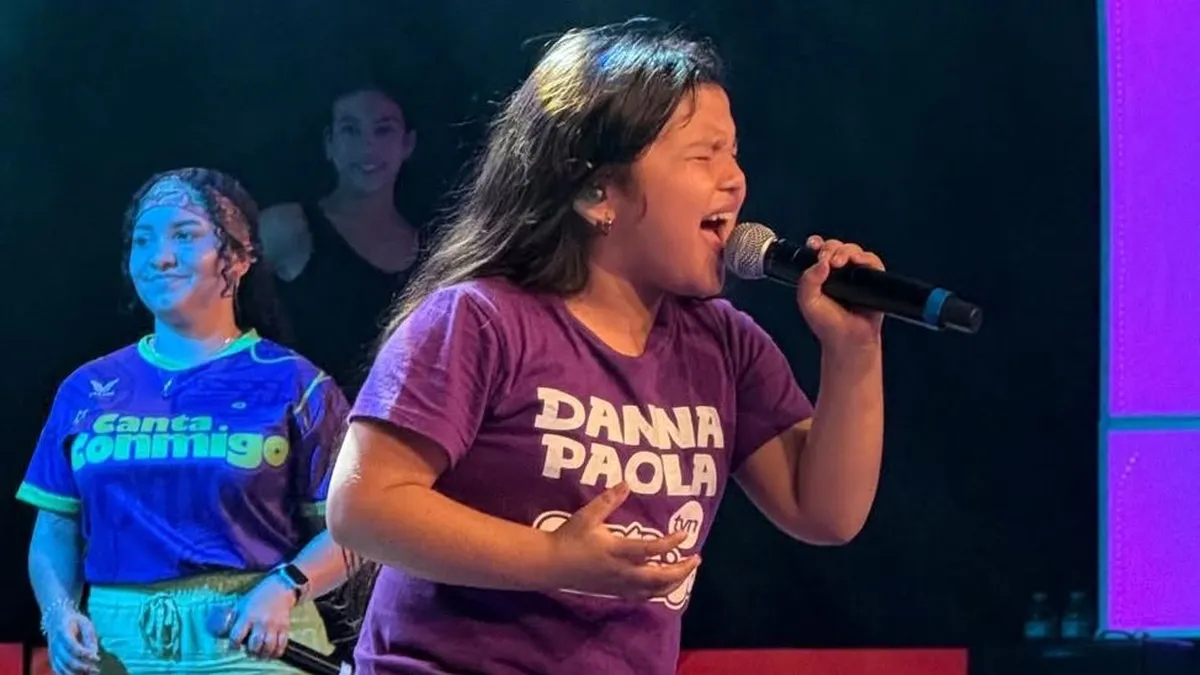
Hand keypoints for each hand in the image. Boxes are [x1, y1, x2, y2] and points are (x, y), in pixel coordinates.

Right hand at [45, 607, 99, 674]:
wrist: (56, 619)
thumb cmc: (74, 621)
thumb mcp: (85, 623)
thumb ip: (90, 638)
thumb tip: (94, 654)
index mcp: (63, 632)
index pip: (73, 646)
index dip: (85, 654)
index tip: (97, 658)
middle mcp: (55, 644)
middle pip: (67, 660)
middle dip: (83, 667)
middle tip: (96, 669)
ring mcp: (52, 653)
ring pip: (62, 668)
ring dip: (76, 674)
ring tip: (90, 673)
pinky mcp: (52, 658)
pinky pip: (58, 670)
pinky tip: (80, 674)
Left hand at [228, 574, 296, 659]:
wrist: (280, 588)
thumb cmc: (257, 597)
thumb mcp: (241, 605)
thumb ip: (231, 619)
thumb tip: (220, 633)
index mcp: (248, 616)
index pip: (236, 637)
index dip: (233, 645)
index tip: (234, 646)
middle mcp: (261, 622)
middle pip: (254, 646)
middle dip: (250, 652)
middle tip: (249, 650)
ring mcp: (274, 626)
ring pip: (268, 648)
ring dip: (262, 654)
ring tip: (259, 653)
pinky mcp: (285, 627)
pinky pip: (281, 645)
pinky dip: (276, 652)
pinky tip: (271, 652)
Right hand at [547, 483, 699, 599]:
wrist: (550, 565)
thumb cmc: (569, 538)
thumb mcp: (587, 516)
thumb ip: (608, 501)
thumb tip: (626, 483)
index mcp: (617, 551)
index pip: (652, 550)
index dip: (672, 543)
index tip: (685, 534)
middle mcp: (622, 571)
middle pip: (660, 577)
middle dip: (682, 570)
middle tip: (696, 559)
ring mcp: (619, 585)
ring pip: (654, 591)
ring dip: (674, 583)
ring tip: (685, 572)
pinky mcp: (614, 591)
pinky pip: (642, 596)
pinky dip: (657, 591)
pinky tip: (662, 584)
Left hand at [796, 236, 885, 349]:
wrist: (848, 340)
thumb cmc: (828, 324)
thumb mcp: (808, 302)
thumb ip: (808, 280)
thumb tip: (822, 261)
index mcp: (820, 274)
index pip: (819, 252)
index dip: (817, 244)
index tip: (813, 245)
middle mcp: (838, 272)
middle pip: (836, 247)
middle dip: (831, 248)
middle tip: (828, 259)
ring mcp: (855, 275)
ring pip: (853, 250)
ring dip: (847, 251)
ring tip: (840, 262)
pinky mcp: (873, 279)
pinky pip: (873, 261)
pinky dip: (866, 258)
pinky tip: (859, 261)